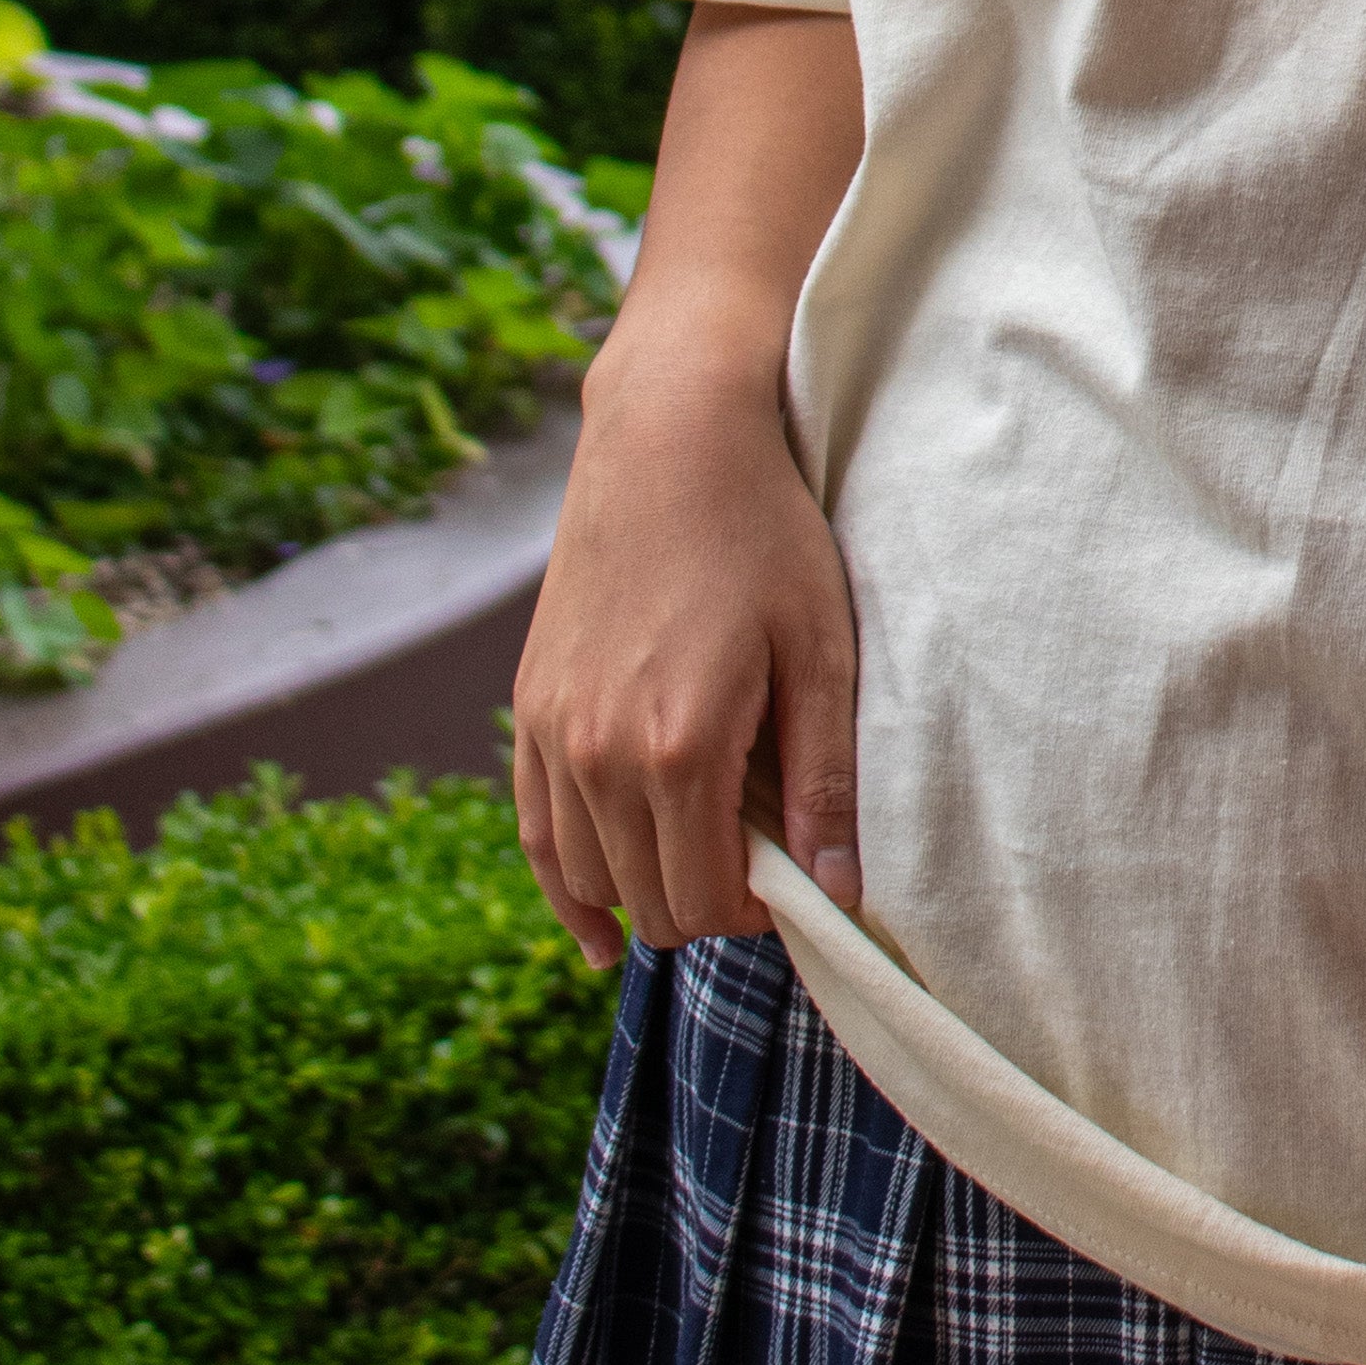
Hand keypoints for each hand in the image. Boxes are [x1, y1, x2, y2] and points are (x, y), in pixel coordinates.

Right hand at [512, 345, 861, 973]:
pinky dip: (566, 886)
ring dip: (644, 892)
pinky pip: (534, 835)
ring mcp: (550, 734)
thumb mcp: (820, 649)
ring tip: (702, 862)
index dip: (758, 911)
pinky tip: (594, 926)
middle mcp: (597, 756)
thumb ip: (824, 779)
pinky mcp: (529, 708)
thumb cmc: (762, 532)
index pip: (705, 900)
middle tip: (760, 861)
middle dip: (707, 904)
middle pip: (647, 903)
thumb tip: (836, 889)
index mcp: (678, 749)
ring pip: (587, 879)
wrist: (668, 438)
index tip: (795, 879)